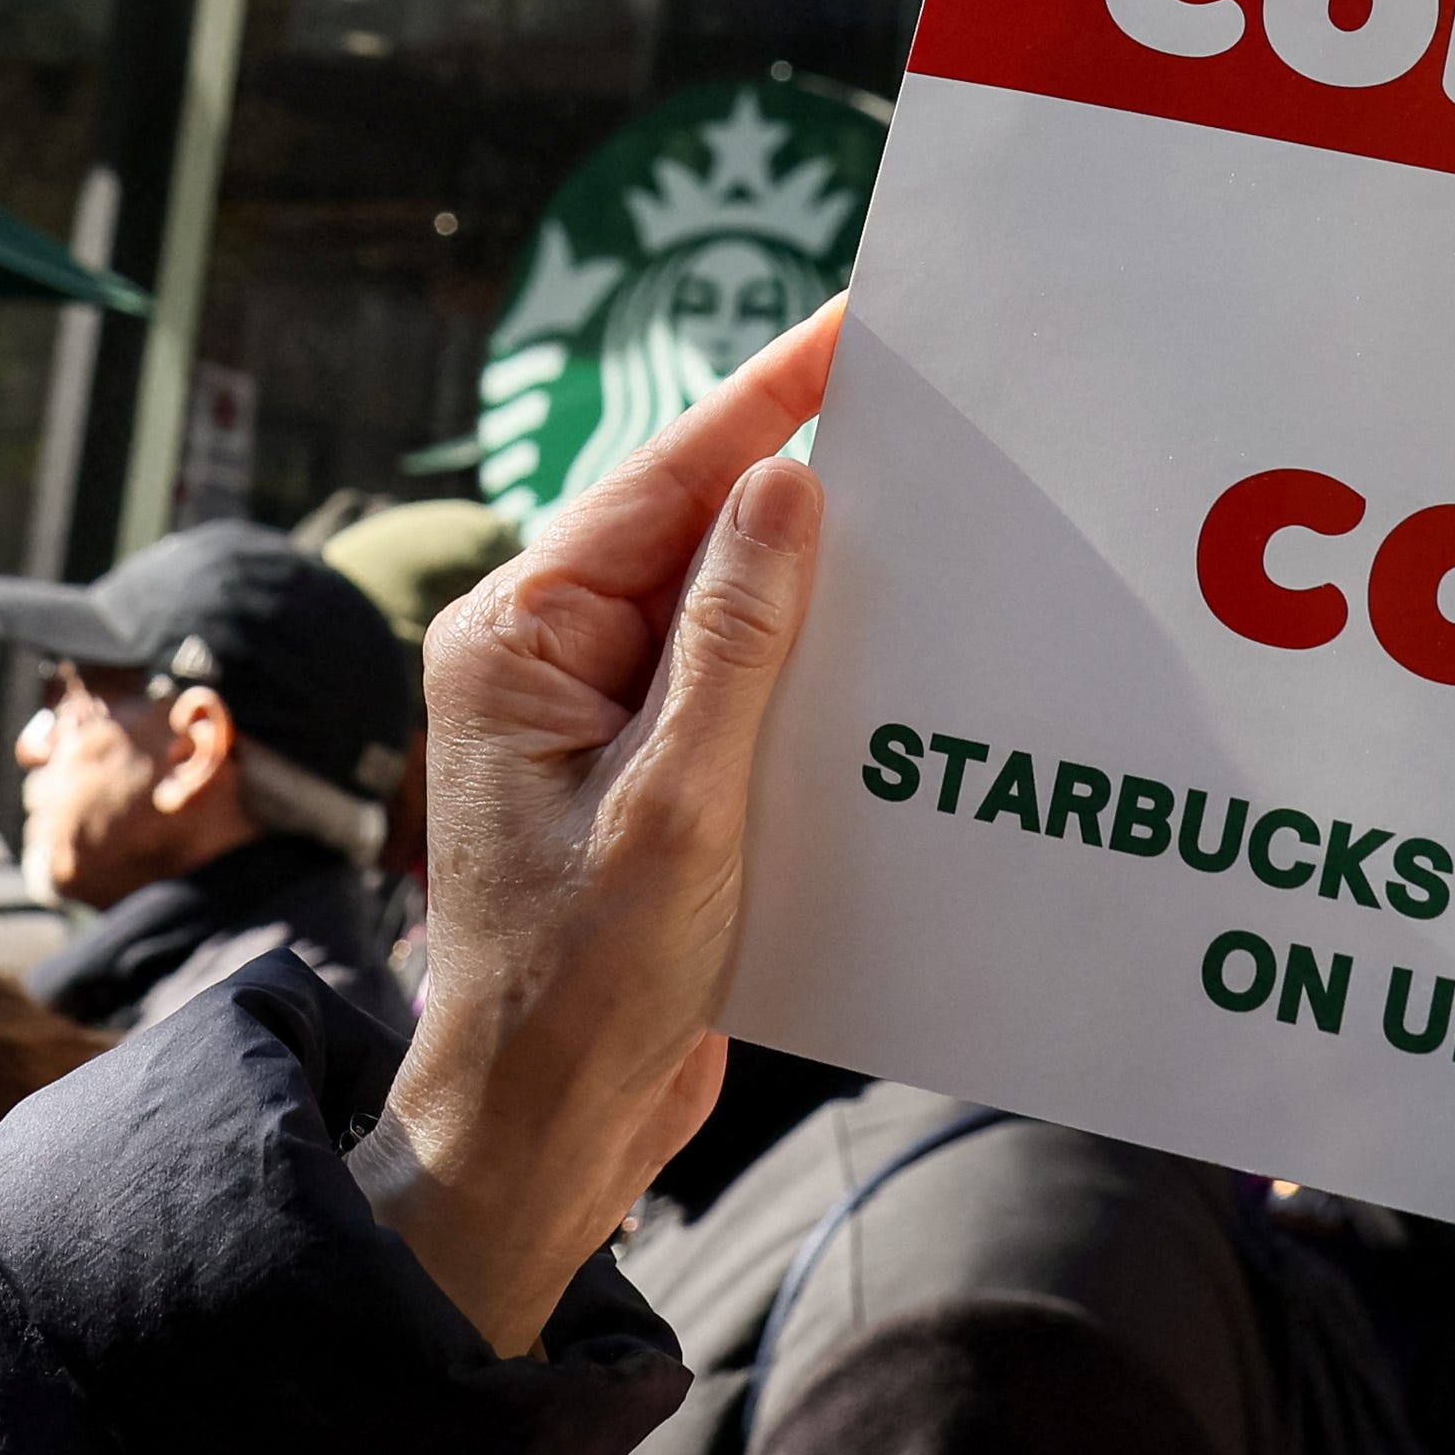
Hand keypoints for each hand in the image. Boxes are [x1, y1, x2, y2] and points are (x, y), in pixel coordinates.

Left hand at [352, 298, 842, 1353]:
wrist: (545, 1131)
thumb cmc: (583, 983)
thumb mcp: (674, 802)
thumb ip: (731, 640)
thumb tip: (782, 482)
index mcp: (520, 637)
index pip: (663, 482)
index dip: (767, 397)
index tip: (854, 323)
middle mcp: (545, 654)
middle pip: (696, 526)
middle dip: (805, 472)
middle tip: (924, 407)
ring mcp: (590, 712)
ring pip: (724, 602)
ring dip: (819, 575)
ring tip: (934, 514)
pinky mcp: (641, 771)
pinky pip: (734, 680)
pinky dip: (808, 662)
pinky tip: (890, 653)